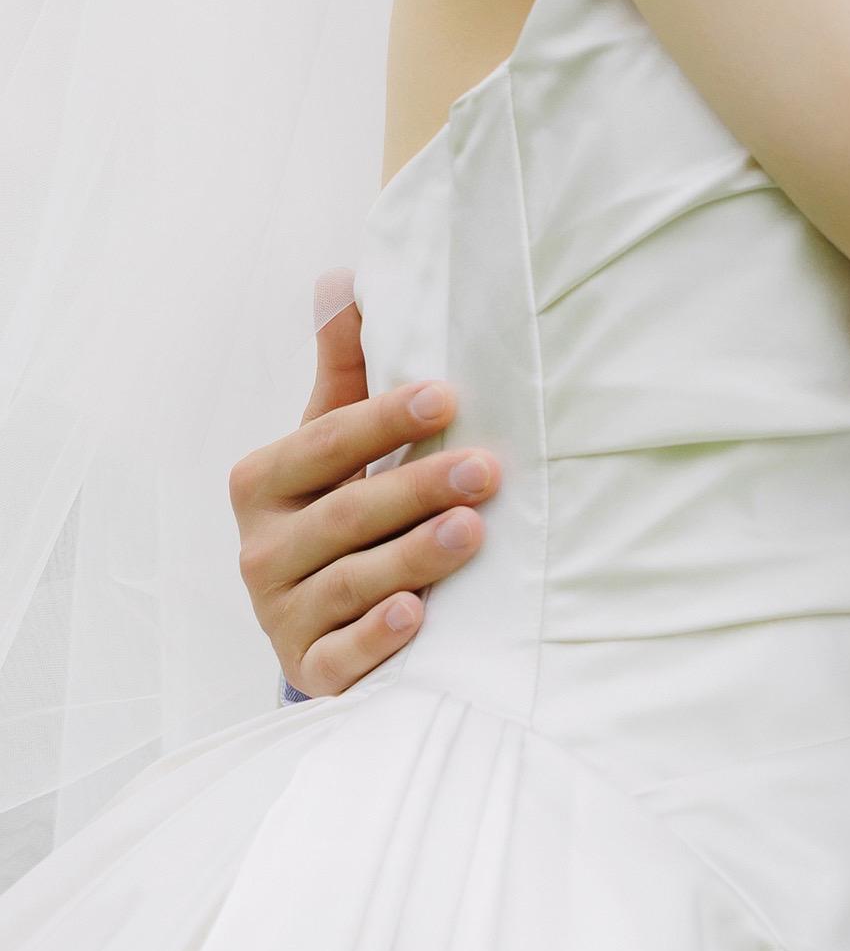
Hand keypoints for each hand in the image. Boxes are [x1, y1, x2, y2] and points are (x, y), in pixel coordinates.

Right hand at [228, 291, 499, 694]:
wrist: (319, 620)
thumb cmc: (337, 506)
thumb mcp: (333, 443)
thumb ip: (342, 370)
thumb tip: (342, 277)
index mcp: (261, 483)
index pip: (325, 443)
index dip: (383, 418)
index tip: (447, 395)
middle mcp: (261, 551)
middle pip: (345, 514)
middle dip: (417, 487)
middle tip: (486, 468)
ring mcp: (280, 616)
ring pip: (350, 582)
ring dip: (411, 555)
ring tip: (472, 531)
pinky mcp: (308, 673)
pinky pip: (339, 657)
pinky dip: (375, 637)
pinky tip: (416, 616)